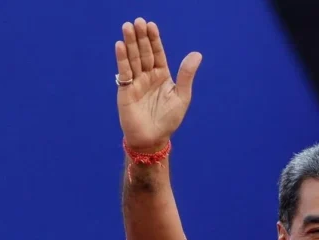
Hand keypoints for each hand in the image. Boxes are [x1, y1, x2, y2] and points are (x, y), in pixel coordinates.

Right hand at [115, 18, 201, 151]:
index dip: (154, 40)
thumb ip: (186, 75)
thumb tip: (197, 54)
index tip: (151, 25)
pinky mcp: (125, 90)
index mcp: (162, 76)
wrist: (154, 138)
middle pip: (143, 53)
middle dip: (140, 37)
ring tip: (128, 27)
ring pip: (132, 59)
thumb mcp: (182, 96)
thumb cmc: (168, 120)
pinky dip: (122, 59)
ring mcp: (136, 82)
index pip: (157, 53)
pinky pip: (124, 72)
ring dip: (130, 43)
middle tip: (137, 21)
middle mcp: (147, 76)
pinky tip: (120, 46)